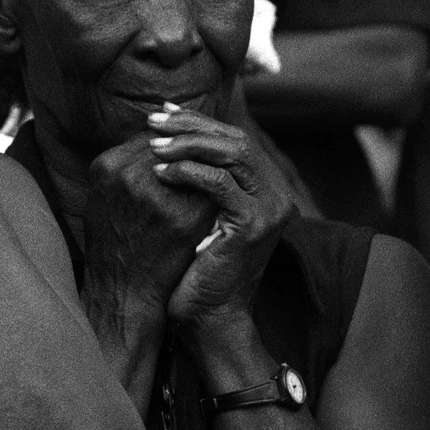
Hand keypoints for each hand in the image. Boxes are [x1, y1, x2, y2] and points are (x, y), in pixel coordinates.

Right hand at [84, 129, 214, 334]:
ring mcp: (157, 195)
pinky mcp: (184, 217)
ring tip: (220, 173)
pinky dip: (216, 189)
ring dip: (207, 166)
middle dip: (192, 149)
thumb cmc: (114, 247)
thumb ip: (127, 168)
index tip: (188, 148)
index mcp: (106, 166)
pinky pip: (209, 187)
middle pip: (173, 145)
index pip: (150, 136)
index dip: (172, 141)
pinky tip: (223, 195)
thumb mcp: (106, 199)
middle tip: (211, 155)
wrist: (123, 294)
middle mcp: (128, 175)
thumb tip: (160, 142)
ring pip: (194, 161)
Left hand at [147, 106, 292, 327]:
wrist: (207, 316)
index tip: (162, 113)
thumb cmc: (192, 266)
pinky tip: (161, 172)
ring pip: (232, 154)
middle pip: (236, 139)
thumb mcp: (197, 213)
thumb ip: (196, 177)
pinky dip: (189, 173)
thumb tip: (166, 133)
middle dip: (191, 126)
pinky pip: (220, 184)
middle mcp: (276, 195)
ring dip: (188, 144)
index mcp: (265, 188)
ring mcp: (270, 209)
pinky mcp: (254, 225)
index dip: (198, 121)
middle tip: (154, 121)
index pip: (234, 138)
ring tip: (153, 146)